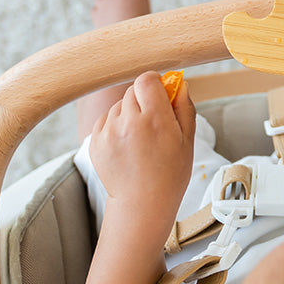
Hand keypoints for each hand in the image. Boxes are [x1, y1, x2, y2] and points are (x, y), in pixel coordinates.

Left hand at [89, 70, 196, 222]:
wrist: (143, 203)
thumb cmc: (170, 174)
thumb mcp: (187, 140)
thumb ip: (184, 107)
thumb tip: (179, 84)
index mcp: (155, 119)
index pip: (147, 80)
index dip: (155, 83)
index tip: (161, 93)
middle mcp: (128, 122)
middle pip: (132, 91)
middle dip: (143, 100)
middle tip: (153, 121)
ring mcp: (108, 132)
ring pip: (118, 106)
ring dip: (129, 114)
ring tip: (139, 139)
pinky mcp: (95, 141)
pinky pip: (106, 120)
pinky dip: (116, 126)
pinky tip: (127, 145)